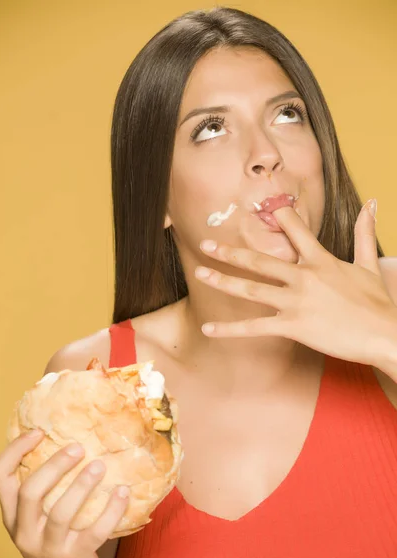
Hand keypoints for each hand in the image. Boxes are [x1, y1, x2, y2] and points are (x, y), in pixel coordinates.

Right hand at [0, 430, 128, 557]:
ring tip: (100, 466)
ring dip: (82, 485)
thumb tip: (70, 442)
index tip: (38, 432)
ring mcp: (48, 547)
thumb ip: (44, 491)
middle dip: (54, 466)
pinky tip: (123, 492)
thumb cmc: (53, 543)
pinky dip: (111, 510)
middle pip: (30, 492)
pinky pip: (94, 532)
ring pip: (61, 512)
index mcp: (13, 516)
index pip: (0, 478)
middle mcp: (25, 531)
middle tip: (78, 448)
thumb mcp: (37, 520)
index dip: (15, 451)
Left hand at [195, 199, 396, 366]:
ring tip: (200, 274)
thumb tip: (371, 202)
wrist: (385, 334)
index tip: (259, 205)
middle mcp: (303, 276)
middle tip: (206, 244)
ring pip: (251, 289)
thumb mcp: (369, 263)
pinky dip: (230, 330)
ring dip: (223, 281)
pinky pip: (255, 327)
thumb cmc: (377, 302)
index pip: (295, 230)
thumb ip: (363, 232)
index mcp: (320, 260)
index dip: (278, 215)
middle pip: (260, 260)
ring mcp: (296, 301)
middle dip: (230, 252)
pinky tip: (208, 329)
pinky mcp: (293, 326)